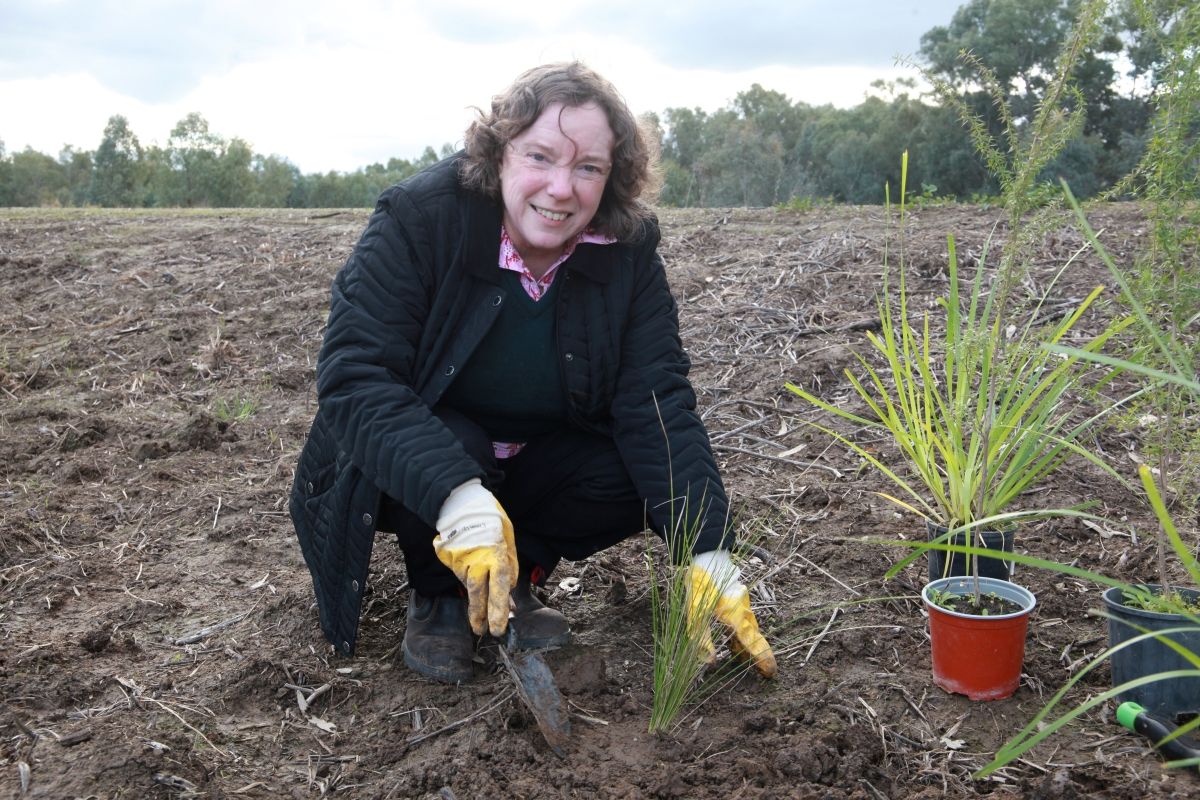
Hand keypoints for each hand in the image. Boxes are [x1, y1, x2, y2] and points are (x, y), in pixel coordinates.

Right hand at [433, 479, 517, 636]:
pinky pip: (460, 572)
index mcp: (495, 557)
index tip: (497, 629)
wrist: (462, 502)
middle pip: (477, 594)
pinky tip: (471, 564)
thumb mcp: (508, 540)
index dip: (497, 611)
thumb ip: (509, 566)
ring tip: (480, 583)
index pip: (498, 590)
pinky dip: (467, 574)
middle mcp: (476, 562)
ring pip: (468, 584)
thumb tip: (509, 589)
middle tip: (480, 630)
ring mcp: (459, 561)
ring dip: (475, 592)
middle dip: (478, 615)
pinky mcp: (448, 559)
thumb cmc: (491, 519)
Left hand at [685, 550, 777, 677]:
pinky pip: (743, 623)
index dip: (762, 659)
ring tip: (748, 664)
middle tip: (767, 674)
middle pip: (755, 639)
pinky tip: (735, 646)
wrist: (708, 559)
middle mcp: (743, 613)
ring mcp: (742, 607)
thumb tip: (710, 662)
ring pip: (749, 632)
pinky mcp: (737, 602)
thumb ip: (702, 639)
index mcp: (735, 617)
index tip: (771, 672)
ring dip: (749, 647)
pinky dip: (742, 636)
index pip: (752, 643)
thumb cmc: (701, 585)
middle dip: (760, 656)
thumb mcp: (696, 614)